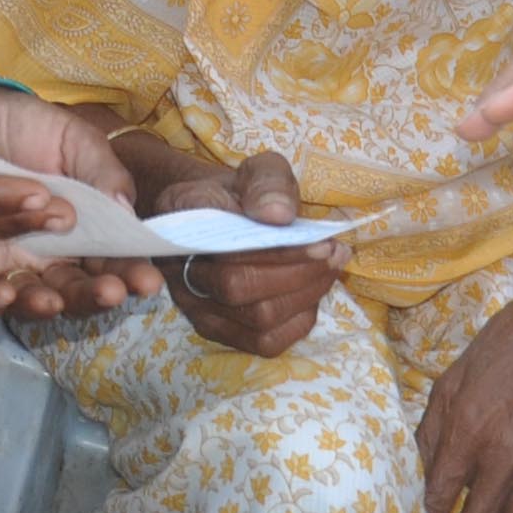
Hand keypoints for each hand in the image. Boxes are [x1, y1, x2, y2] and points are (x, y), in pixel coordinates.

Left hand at [0, 90, 164, 320]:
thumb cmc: (29, 129)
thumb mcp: (74, 140)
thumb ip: (102, 171)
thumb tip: (126, 209)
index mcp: (82, 230)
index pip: (112, 260)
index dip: (131, 273)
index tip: (147, 281)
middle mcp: (48, 254)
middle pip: (74, 288)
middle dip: (93, 296)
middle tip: (111, 292)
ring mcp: (7, 260)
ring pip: (27, 298)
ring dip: (42, 305)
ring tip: (52, 301)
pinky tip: (2, 294)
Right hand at [155, 152, 341, 358]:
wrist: (222, 217)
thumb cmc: (243, 193)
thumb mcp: (258, 170)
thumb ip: (268, 183)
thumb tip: (278, 215)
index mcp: (180, 221)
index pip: (227, 246)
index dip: (279, 250)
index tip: (323, 242)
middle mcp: (178, 271)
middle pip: (239, 287)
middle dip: (298, 273)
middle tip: (334, 252)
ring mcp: (196, 307)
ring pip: (256, 319)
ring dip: (306, 294)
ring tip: (331, 266)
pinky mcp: (219, 332)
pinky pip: (265, 342)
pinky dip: (299, 320)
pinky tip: (312, 293)